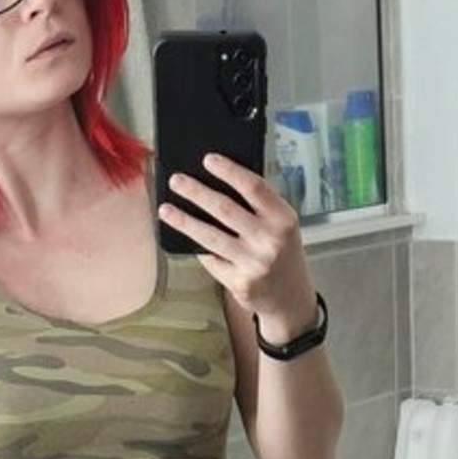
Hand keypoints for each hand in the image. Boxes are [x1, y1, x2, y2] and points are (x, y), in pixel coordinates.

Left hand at [159, 154, 317, 336]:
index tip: (208, 160)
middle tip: (177, 181)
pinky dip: (199, 249)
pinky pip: (212, 260)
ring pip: (211, 236)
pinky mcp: (240, 282)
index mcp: (283, 219)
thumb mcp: (282, 225)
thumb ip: (259, 206)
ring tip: (167, 210)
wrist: (291, 298)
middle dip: (197, 192)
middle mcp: (270, 241)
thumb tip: (218, 182)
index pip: (254, 187)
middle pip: (225, 209)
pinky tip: (188, 241)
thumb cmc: (283, 254)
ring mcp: (254, 264)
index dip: (229, 171)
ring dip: (184, 221)